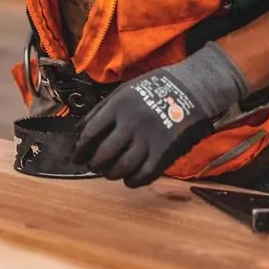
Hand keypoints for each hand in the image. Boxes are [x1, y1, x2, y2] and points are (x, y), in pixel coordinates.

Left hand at [72, 43, 248, 187]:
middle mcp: (131, 123)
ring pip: (122, 166)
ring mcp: (148, 138)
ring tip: (109, 172)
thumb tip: (80, 130)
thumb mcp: (124, 90)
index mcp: (118, 106)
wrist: (191, 89)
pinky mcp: (165, 151)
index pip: (90, 133)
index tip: (76, 156)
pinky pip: (145, 174)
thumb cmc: (154, 88)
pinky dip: (133, 181)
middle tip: (93, 166)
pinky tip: (129, 179)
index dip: (80, 149)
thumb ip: (102, 110)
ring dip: (111, 173)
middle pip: (104, 153)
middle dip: (95, 164)